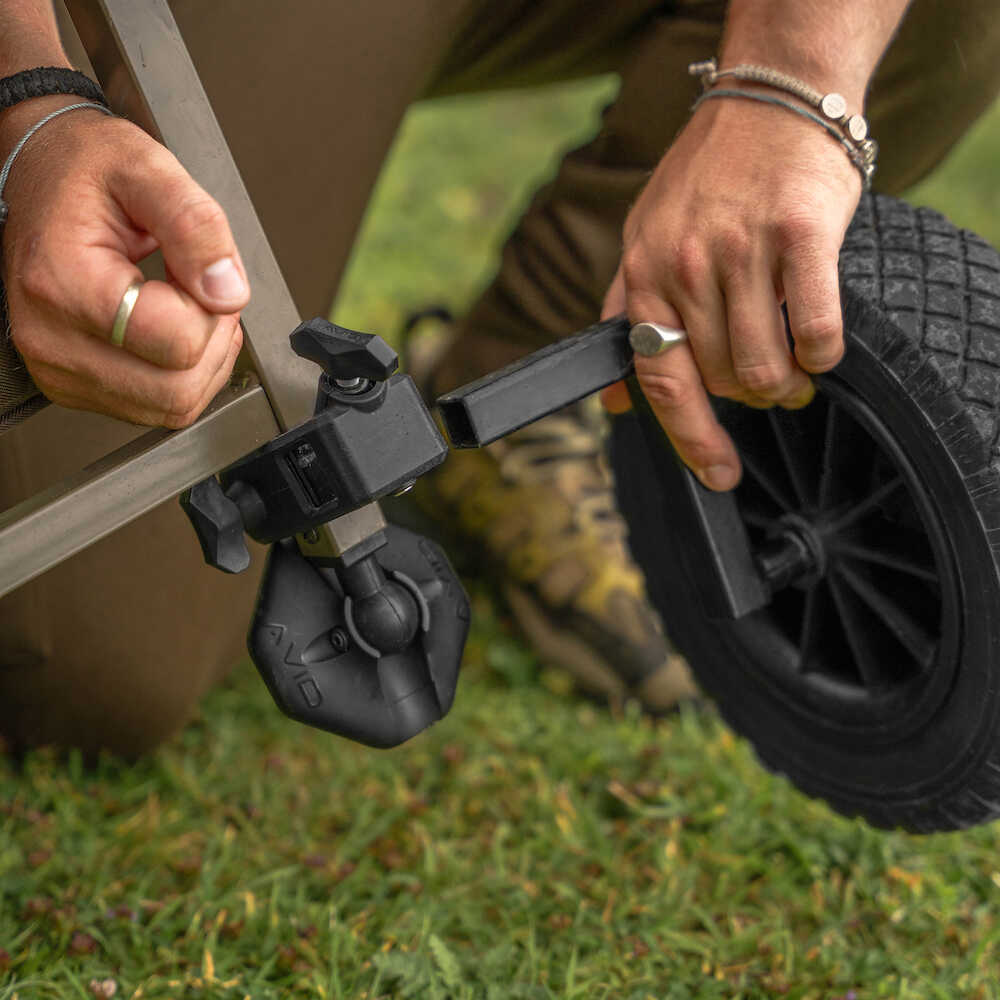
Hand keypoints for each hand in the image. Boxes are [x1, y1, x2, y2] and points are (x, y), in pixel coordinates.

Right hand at [0, 101, 248, 426]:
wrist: (37, 175)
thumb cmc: (84, 171)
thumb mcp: (148, 169)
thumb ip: (197, 228)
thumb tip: (229, 292)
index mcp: (64, 283)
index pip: (181, 343)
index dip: (214, 310)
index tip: (203, 273)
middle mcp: (52, 339)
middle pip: (179, 390)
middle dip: (213, 342)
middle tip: (201, 291)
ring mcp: (59, 369)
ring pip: (172, 407)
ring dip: (201, 362)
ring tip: (184, 306)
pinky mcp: (72, 385)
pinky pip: (154, 407)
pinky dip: (179, 375)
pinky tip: (170, 330)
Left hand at [601, 96, 861, 490]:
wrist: (766, 101)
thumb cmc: (705, 178)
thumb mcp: (642, 239)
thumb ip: (624, 317)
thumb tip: (614, 402)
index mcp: (645, 274)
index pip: (661, 380)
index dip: (690, 438)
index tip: (718, 475)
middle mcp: (688, 266)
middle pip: (724, 380)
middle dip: (750, 398)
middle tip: (769, 385)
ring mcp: (743, 250)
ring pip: (766, 366)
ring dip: (787, 385)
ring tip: (795, 372)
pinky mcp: (799, 235)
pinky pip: (817, 330)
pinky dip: (823, 355)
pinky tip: (821, 348)